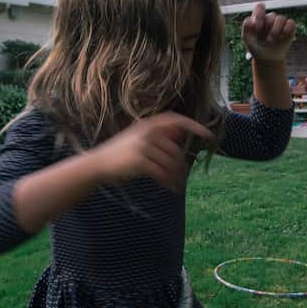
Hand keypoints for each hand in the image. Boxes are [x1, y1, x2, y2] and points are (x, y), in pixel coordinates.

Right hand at [88, 113, 212, 190]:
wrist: (98, 164)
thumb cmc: (121, 153)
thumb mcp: (138, 138)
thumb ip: (158, 135)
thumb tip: (181, 133)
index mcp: (148, 124)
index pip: (175, 120)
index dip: (193, 125)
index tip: (208, 134)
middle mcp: (146, 132)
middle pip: (175, 149)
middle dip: (181, 166)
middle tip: (183, 178)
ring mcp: (143, 146)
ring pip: (170, 163)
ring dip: (175, 177)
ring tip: (175, 185)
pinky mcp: (139, 161)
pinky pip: (161, 172)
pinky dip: (167, 182)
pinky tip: (169, 188)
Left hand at [242, 3, 295, 63]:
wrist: (266, 58)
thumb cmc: (255, 46)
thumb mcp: (247, 38)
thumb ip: (246, 27)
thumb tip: (252, 20)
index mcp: (259, 16)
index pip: (260, 7)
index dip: (259, 15)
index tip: (257, 27)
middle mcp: (270, 17)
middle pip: (271, 15)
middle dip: (266, 29)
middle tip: (263, 39)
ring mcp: (280, 22)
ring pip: (280, 18)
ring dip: (275, 31)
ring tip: (270, 41)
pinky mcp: (290, 27)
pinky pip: (291, 23)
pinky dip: (286, 31)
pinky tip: (281, 39)